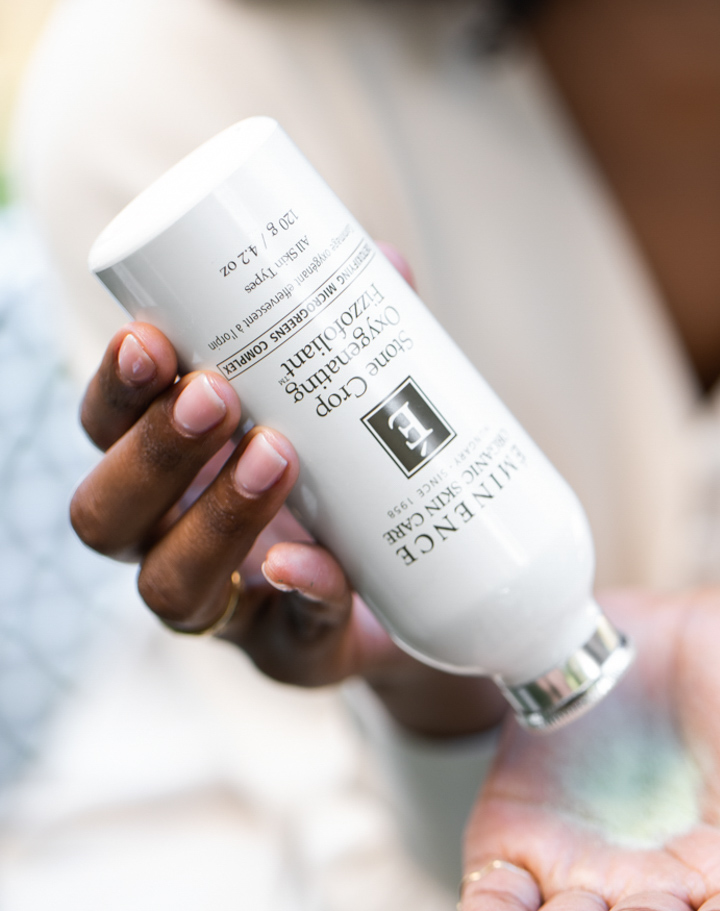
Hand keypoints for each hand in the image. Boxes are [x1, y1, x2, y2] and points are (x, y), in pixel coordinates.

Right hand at [70, 258, 506, 735]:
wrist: (423, 589)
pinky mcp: (292, 652)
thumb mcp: (350, 405)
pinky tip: (307, 564)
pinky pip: (284, 635)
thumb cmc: (356, 480)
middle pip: (106, 514)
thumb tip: (382, 258)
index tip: (151, 336)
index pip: (105, 430)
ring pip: (169, 584)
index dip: (115, 389)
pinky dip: (301, 594)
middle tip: (218, 393)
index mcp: (168, 472)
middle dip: (153, 451)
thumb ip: (355, 340)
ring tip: (277, 456)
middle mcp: (171, 542)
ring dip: (216, 517)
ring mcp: (226, 609)